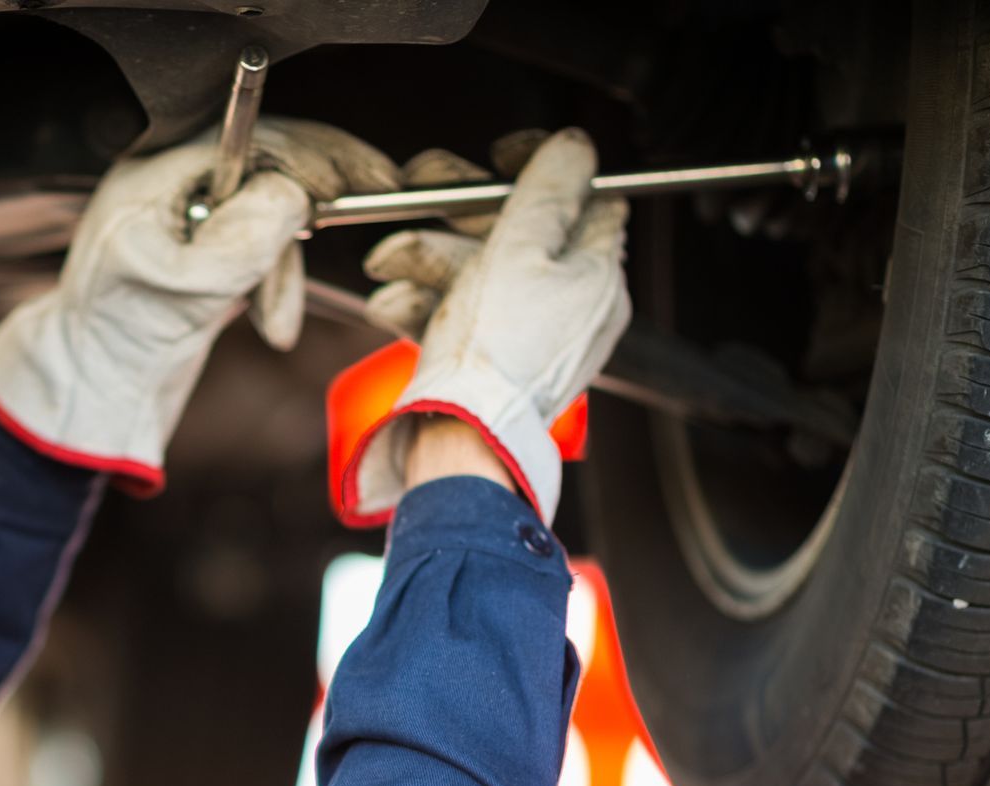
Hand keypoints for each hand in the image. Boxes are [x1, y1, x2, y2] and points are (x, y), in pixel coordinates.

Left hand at [0, 118, 396, 494]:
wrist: (98, 391)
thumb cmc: (119, 342)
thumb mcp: (188, 288)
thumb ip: (244, 237)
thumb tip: (298, 192)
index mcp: (154, 174)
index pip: (248, 135)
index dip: (307, 156)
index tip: (353, 180)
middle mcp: (170, 180)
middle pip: (266, 164)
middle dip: (305, 209)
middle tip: (369, 203)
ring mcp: (187, 211)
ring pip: (268, 209)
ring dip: (284, 267)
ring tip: (276, 322)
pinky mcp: (202, 245)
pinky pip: (259, 242)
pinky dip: (274, 280)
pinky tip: (271, 320)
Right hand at [346, 127, 629, 523]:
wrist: (459, 437)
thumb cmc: (496, 350)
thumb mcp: (520, 249)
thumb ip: (547, 191)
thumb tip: (575, 145)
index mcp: (597, 278)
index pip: (587, 197)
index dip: (541, 166)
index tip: (501, 154)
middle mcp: (572, 308)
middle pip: (519, 232)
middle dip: (458, 215)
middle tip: (421, 190)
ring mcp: (531, 337)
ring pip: (479, 271)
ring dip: (426, 258)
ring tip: (391, 259)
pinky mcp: (491, 362)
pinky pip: (461, 314)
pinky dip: (424, 302)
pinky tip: (394, 299)